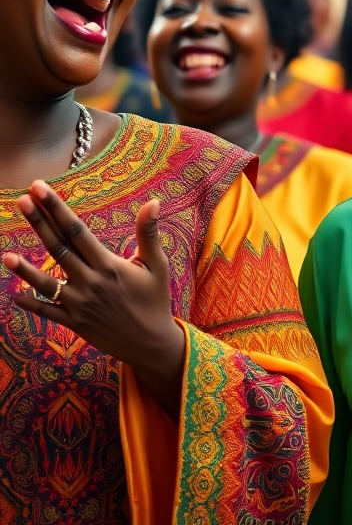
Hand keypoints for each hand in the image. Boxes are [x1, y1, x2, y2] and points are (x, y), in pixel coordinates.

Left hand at [1, 181, 185, 417]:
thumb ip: (148, 233)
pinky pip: (48, 312)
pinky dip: (31, 304)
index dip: (58, 209)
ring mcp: (79, 304)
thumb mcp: (156, 264)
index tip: (41, 190)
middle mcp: (90, 282)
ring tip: (5, 255)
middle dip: (39, 223)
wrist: (150, 342)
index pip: (78, 230)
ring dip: (24, 269)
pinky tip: (15, 294)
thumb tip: (153, 201)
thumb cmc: (155, 299)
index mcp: (109, 264)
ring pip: (46, 283)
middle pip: (59, 248)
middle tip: (22, 200)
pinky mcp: (74, 323)